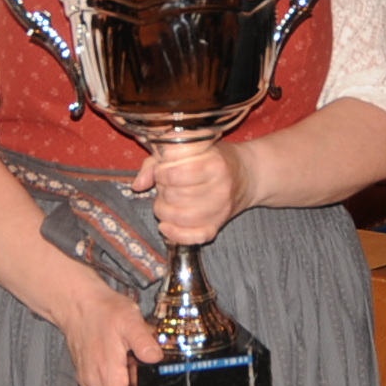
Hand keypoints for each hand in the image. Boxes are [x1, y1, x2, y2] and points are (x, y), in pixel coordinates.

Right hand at [54, 282, 162, 385]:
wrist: (77, 303)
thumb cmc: (102, 311)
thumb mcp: (130, 320)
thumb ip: (145, 342)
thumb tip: (157, 359)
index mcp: (106, 372)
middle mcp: (93, 380)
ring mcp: (87, 378)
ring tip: (135, 375)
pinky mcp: (85, 373)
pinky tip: (123, 368)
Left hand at [135, 141, 255, 244]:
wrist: (247, 175)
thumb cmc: (213, 158)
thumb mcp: (189, 149)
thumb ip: (158, 161)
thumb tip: (138, 185)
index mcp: (214, 163)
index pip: (175, 173)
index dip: (161, 172)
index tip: (163, 170)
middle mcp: (220, 187)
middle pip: (174, 195)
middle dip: (162, 190)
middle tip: (166, 185)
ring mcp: (220, 209)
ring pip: (179, 217)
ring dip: (163, 210)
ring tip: (165, 201)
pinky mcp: (218, 226)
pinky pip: (194, 237)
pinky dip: (175, 234)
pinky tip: (166, 226)